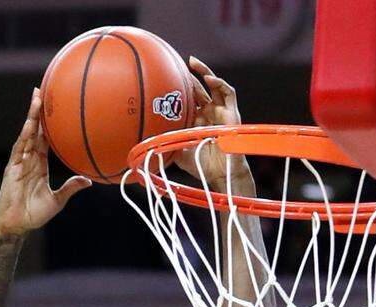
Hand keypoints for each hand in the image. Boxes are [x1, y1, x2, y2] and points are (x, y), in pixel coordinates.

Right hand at [0, 89, 91, 238]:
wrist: (17, 225)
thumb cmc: (34, 214)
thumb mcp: (58, 200)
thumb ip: (71, 187)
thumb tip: (88, 180)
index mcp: (39, 164)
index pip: (45, 138)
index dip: (49, 123)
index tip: (55, 107)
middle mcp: (30, 158)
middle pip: (35, 129)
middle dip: (38, 110)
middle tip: (43, 89)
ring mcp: (20, 161)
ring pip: (27, 133)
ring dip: (32, 115)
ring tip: (37, 96)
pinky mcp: (13, 167)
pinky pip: (20, 146)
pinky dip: (25, 133)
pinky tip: (30, 122)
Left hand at [173, 58, 249, 191]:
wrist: (220, 174)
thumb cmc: (201, 166)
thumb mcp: (177, 152)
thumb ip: (165, 143)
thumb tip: (144, 141)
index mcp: (196, 121)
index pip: (188, 100)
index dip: (179, 89)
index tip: (165, 79)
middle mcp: (209, 113)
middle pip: (199, 89)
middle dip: (189, 77)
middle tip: (177, 65)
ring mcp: (220, 111)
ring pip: (214, 85)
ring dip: (204, 72)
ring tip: (193, 62)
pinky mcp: (232, 113)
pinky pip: (228, 93)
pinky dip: (220, 83)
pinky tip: (209, 78)